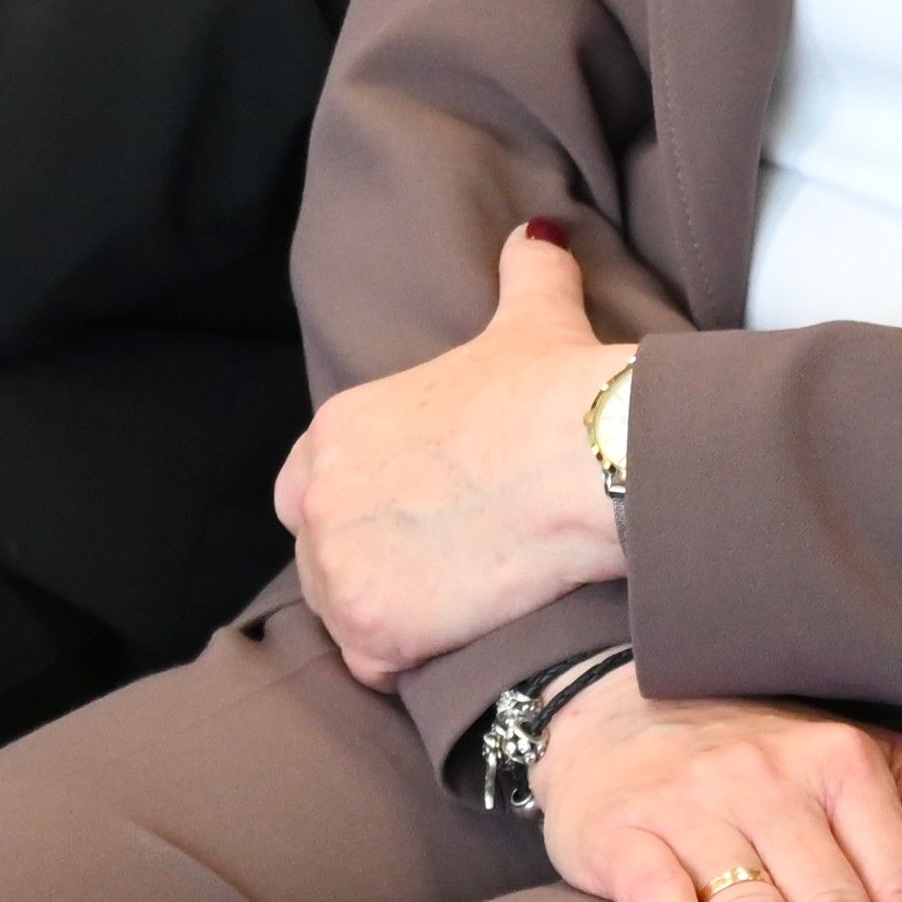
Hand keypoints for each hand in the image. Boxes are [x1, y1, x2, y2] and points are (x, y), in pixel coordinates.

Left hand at [274, 219, 631, 686]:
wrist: (593, 459)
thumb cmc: (560, 391)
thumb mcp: (530, 318)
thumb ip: (524, 274)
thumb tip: (542, 234)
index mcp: (336, 429)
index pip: (309, 489)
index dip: (358, 512)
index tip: (414, 525)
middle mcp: (318, 496)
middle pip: (321, 558)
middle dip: (370, 570)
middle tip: (443, 573)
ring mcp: (338, 566)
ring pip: (345, 615)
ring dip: (390, 619)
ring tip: (458, 608)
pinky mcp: (372, 629)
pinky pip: (373, 667)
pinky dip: (408, 665)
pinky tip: (456, 641)